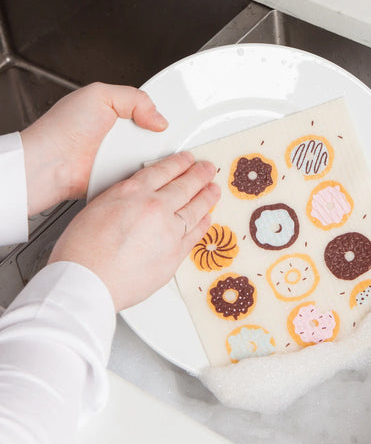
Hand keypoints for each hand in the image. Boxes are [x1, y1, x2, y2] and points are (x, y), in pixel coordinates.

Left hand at [20, 82, 167, 215]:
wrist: (52, 165)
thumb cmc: (63, 130)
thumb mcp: (100, 95)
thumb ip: (134, 98)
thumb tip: (158, 117)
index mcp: (114, 111)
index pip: (147, 110)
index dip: (158, 113)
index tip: (166, 120)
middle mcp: (118, 134)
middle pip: (153, 134)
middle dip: (158, 136)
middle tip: (156, 136)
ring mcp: (121, 156)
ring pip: (152, 155)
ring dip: (154, 155)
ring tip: (149, 152)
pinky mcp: (122, 176)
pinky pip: (144, 173)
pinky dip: (147, 171)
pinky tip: (144, 166)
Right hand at [49, 152, 219, 311]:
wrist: (86, 283)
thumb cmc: (82, 251)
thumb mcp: (97, 208)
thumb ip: (124, 199)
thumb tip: (139, 199)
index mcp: (132, 193)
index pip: (163, 170)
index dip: (180, 163)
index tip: (187, 160)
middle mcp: (154, 208)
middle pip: (185, 186)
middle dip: (200, 175)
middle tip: (207, 169)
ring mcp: (168, 231)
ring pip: (196, 208)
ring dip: (208, 197)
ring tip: (214, 190)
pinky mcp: (175, 254)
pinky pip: (195, 234)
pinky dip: (204, 224)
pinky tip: (207, 218)